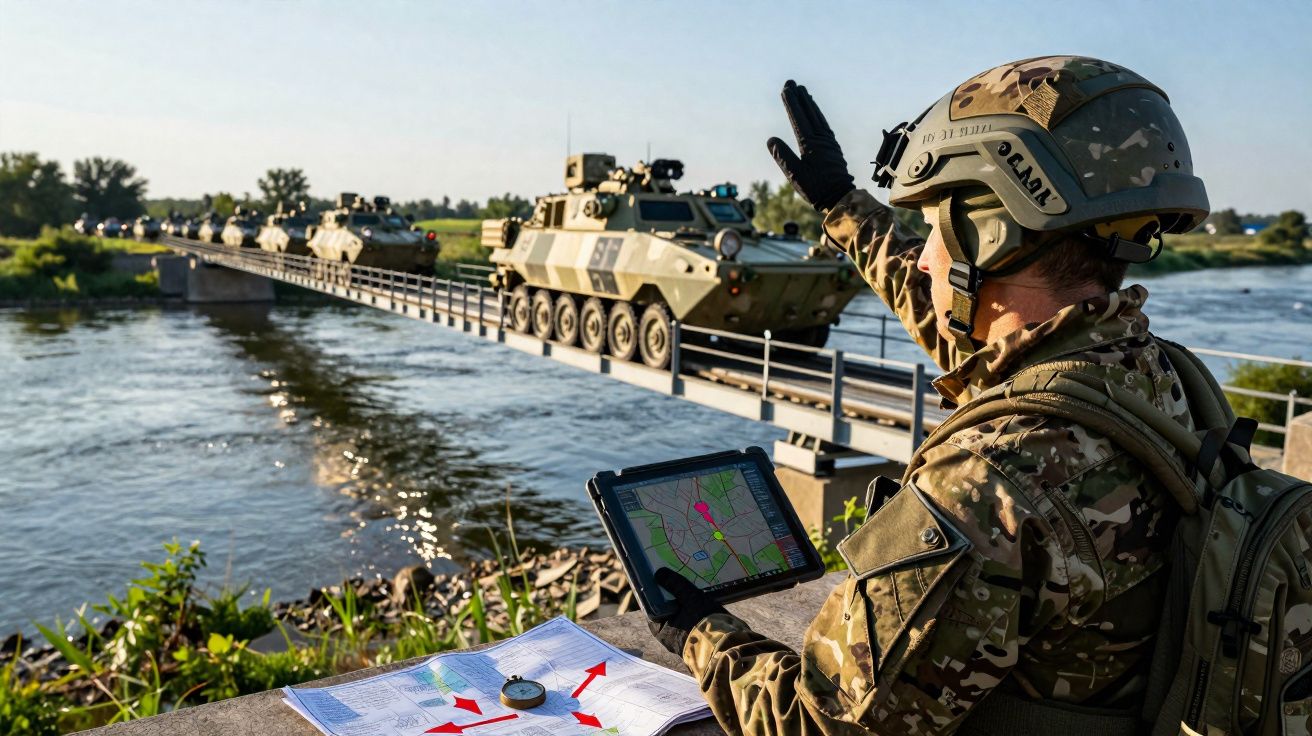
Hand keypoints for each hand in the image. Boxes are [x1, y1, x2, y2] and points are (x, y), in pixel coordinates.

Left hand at [646, 568, 727, 655]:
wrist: (728, 646)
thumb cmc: (704, 623)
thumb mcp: (690, 599)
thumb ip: (676, 585)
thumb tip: (659, 573)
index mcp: (661, 629)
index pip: (653, 606)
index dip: (657, 591)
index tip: (662, 578)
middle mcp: (669, 636)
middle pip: (667, 609)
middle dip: (673, 595)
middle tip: (678, 578)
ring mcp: (683, 639)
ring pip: (681, 614)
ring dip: (685, 602)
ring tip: (691, 586)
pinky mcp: (697, 638)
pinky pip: (691, 620)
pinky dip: (694, 610)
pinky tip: (701, 599)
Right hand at [767, 80, 855, 212]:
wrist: (840, 197)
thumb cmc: (816, 189)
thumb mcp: (795, 175)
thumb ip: (783, 156)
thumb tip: (771, 139)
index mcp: (810, 143)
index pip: (798, 118)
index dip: (791, 103)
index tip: (786, 89)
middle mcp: (821, 138)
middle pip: (809, 112)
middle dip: (799, 97)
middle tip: (792, 82)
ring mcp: (828, 141)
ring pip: (818, 116)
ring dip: (809, 103)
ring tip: (803, 91)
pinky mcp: (832, 146)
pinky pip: (823, 124)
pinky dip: (818, 114)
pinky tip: (815, 112)